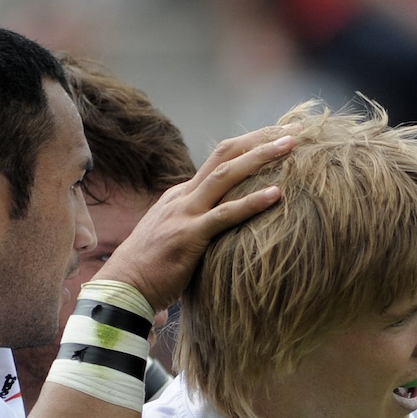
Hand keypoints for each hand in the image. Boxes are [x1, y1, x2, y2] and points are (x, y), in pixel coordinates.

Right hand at [94, 125, 294, 303]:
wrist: (122, 288)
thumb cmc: (151, 270)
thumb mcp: (177, 237)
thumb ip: (199, 226)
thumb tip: (225, 230)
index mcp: (182, 195)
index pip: (221, 159)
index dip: (252, 145)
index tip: (279, 137)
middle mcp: (184, 196)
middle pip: (226, 155)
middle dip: (260, 139)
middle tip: (294, 130)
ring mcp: (185, 214)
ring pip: (226, 175)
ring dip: (260, 157)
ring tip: (292, 145)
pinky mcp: (189, 236)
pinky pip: (225, 215)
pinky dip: (252, 202)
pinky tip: (276, 194)